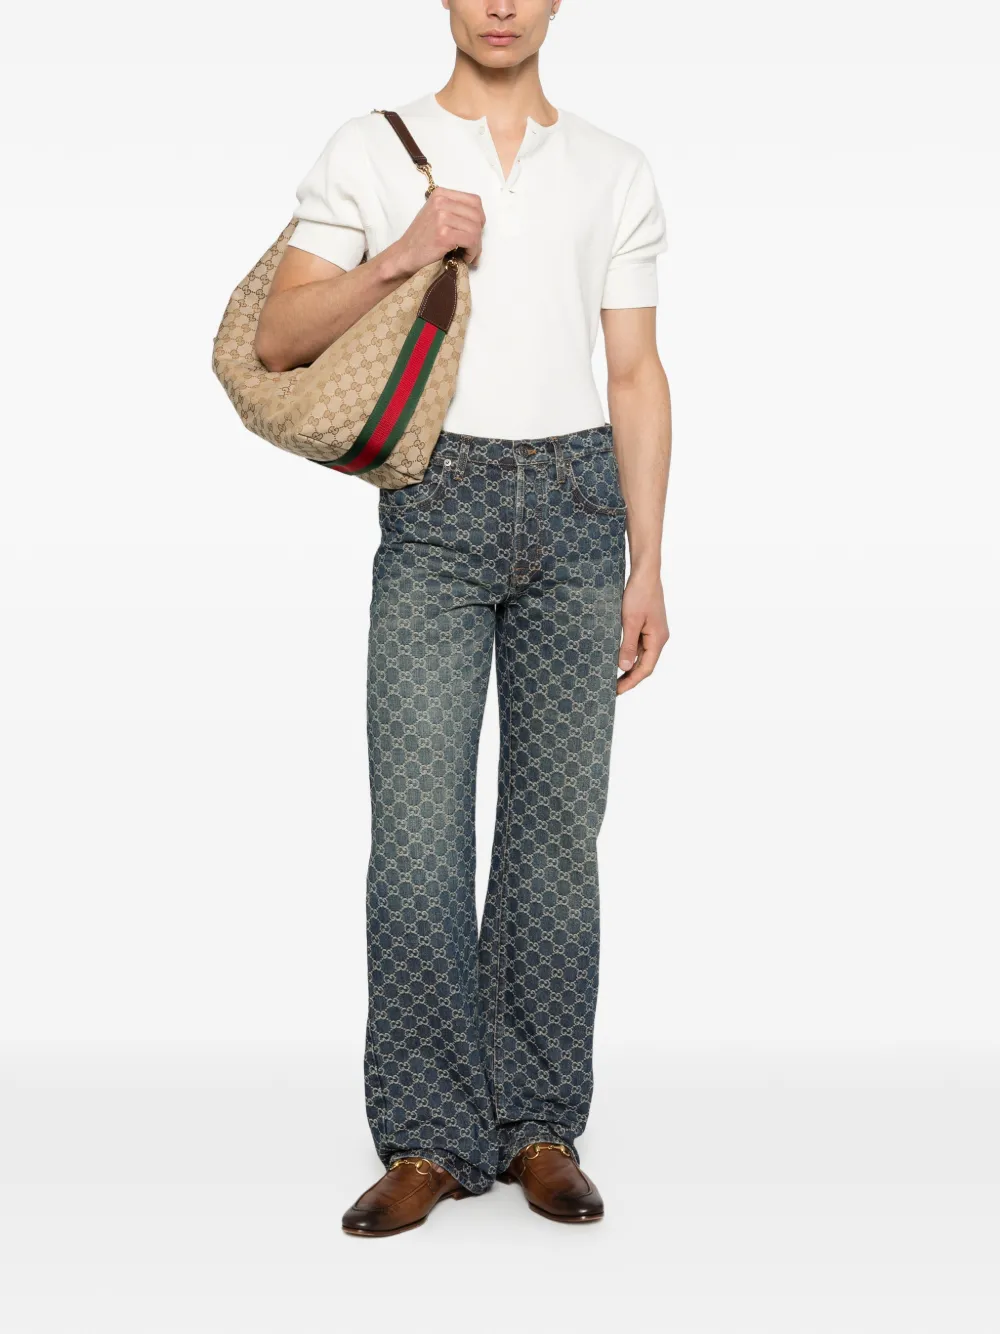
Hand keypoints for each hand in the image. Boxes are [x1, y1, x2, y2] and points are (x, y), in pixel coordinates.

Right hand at [383, 187, 484, 279]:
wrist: (404, 256)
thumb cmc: (421, 240)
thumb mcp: (436, 215)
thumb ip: (454, 211)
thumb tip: (479, 220)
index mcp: (440, 194)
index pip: (475, 201)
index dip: (480, 219)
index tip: (475, 232)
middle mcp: (441, 201)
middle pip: (477, 216)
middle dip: (479, 235)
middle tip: (473, 248)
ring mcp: (442, 217)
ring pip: (476, 229)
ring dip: (476, 247)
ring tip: (468, 255)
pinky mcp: (444, 234)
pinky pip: (471, 241)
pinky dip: (472, 252)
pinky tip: (465, 258)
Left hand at [617, 568, 668, 694]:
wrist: (645, 573)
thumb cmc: (639, 594)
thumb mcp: (630, 621)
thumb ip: (628, 645)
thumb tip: (624, 667)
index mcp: (658, 640)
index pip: (645, 669)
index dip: (631, 682)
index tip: (616, 691)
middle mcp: (658, 638)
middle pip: (645, 665)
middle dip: (629, 677)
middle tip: (612, 688)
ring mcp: (654, 632)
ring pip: (642, 656)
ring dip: (629, 666)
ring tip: (612, 676)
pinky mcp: (647, 625)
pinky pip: (639, 645)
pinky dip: (629, 654)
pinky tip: (618, 656)